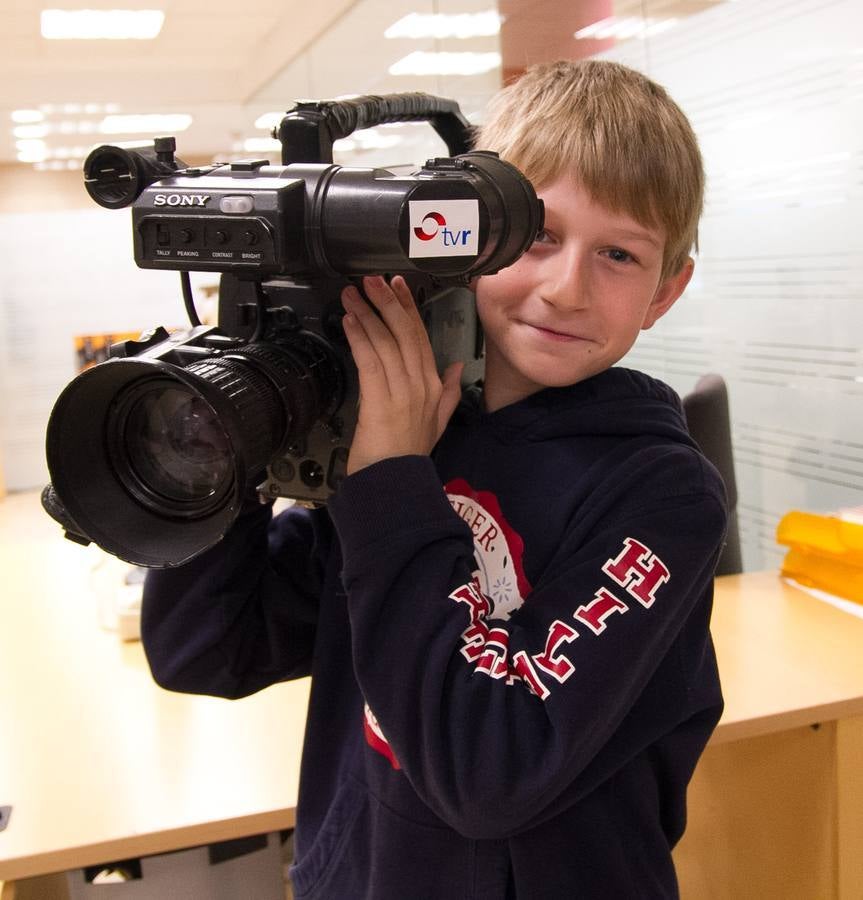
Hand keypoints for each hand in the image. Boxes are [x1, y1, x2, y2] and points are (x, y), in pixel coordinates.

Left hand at [341, 275, 463, 474]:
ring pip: (385, 343)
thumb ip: (449, 392)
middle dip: (388, 302)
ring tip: (353, 294)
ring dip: (367, 314)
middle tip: (372, 279)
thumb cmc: (409, 454)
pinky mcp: (381, 401)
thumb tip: (457, 367)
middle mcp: (421, 384)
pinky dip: (359, 338)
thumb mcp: (438, 422)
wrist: (396, 482)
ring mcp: (402, 392)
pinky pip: (370, 362)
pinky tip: (350, 321)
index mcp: (433, 385)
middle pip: (405, 333)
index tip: (398, 285)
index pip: (421, 338)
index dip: (408, 308)